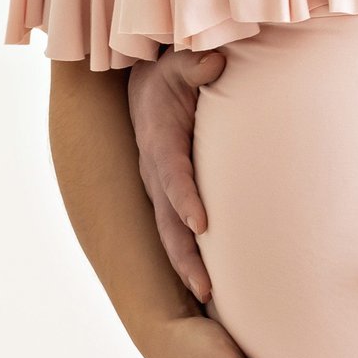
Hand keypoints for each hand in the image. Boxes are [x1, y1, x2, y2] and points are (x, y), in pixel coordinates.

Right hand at [128, 49, 220, 302]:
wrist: (144, 83)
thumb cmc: (168, 72)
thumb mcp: (178, 62)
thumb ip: (194, 62)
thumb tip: (214, 59)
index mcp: (159, 141)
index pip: (172, 174)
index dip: (186, 198)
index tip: (203, 223)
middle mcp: (155, 171)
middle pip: (168, 220)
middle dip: (185, 255)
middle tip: (206, 287)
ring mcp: (159, 187)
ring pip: (170, 233)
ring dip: (187, 265)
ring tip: (210, 297)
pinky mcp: (167, 195)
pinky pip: (176, 230)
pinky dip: (190, 256)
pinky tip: (212, 284)